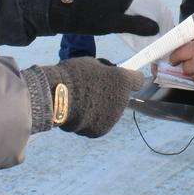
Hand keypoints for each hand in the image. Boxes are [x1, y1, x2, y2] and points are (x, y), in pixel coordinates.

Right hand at [25, 57, 144, 137]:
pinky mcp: (101, 131)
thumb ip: (104, 71)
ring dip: (100, 109)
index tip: (121, 79)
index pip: (137, 80)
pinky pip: (98, 124)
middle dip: (111, 95)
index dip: (130, 79)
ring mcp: (113, 118)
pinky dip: (91, 120)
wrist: (56, 97)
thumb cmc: (72, 75)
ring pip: (109, 112)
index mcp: (123, 80)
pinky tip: (78, 114)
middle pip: (121, 98)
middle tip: (92, 91)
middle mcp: (122, 100)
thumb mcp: (92, 64)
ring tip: (80, 103)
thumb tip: (107, 74)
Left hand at [48, 0, 159, 36]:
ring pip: (132, 11)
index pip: (146, 4)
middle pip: (140, 8)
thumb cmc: (90, 19)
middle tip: (154, 36)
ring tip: (145, 37)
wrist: (66, 16)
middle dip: (146, 21)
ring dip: (137, 23)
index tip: (161, 30)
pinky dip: (128, 22)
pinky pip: (124, 13)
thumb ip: (136, 25)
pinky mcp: (108, 4)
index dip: (154, 17)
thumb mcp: (115, 24)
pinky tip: (131, 33)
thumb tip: (156, 27)